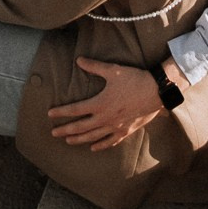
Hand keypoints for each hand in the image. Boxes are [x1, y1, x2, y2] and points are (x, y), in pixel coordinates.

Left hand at [46, 57, 162, 151]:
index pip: (75, 110)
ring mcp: (115, 126)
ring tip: (68, 141)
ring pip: (93, 137)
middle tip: (53, 133)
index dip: (62, 112)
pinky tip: (93, 148)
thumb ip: (94, 66)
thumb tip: (78, 60)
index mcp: (100, 103)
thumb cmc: (134, 79)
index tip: (50, 114)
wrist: (156, 91)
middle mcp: (105, 118)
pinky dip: (100, 145)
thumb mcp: (113, 70)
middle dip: (66, 130)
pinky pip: (110, 141)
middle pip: (81, 127)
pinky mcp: (125, 131)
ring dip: (79, 140)